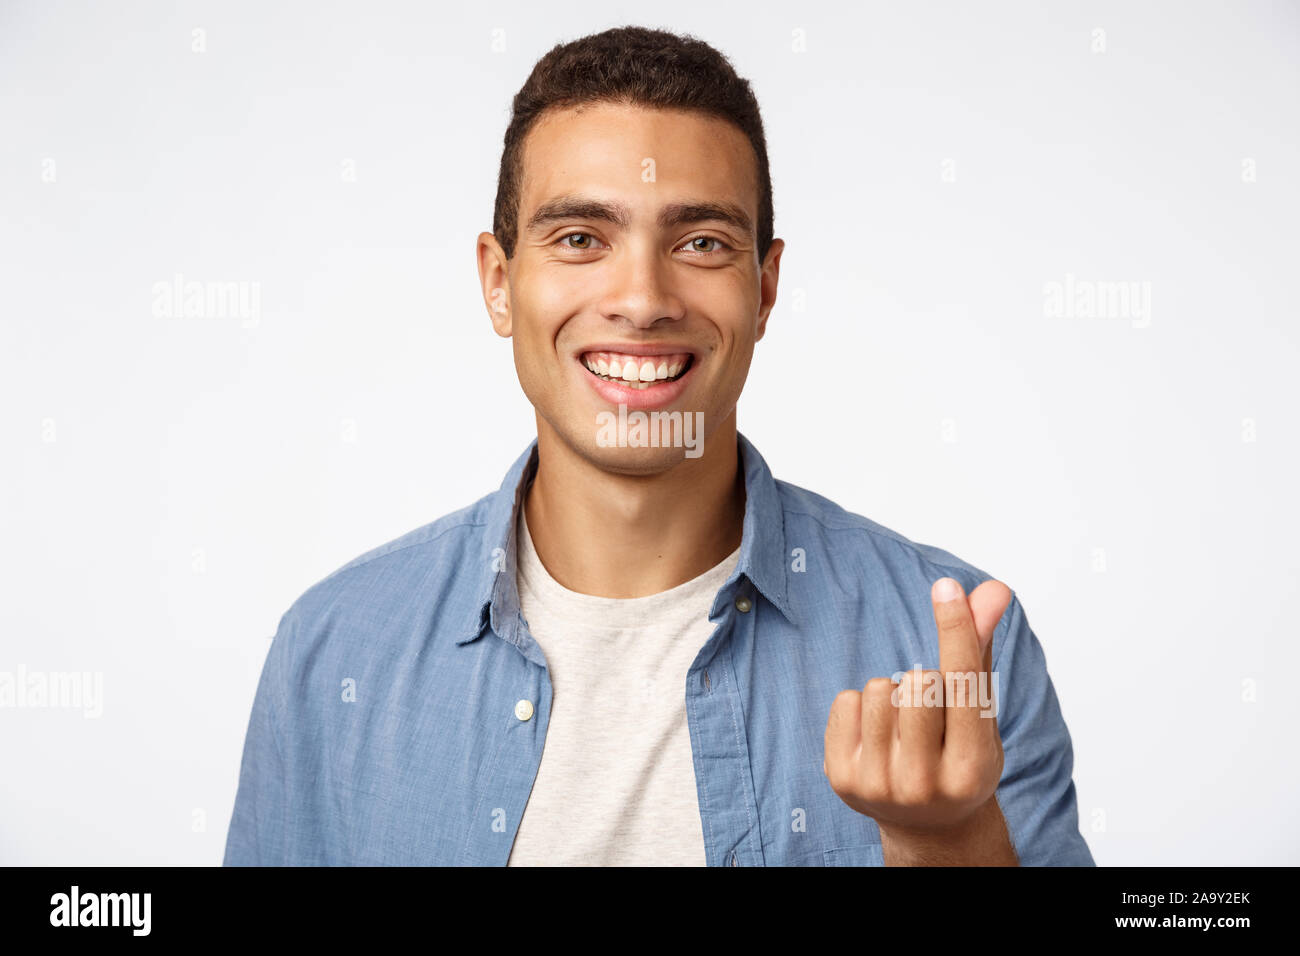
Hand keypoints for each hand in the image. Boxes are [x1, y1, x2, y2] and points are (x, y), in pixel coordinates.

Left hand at [823, 577, 1012, 835]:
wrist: (927, 825)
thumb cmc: (958, 757)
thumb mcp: (980, 714)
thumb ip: (980, 649)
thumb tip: (993, 589)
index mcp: (972, 768)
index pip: (963, 684)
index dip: (956, 629)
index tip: (946, 586)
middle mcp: (926, 783)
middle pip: (917, 682)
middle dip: (924, 682)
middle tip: (931, 716)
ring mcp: (880, 785)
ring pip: (880, 688)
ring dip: (893, 694)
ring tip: (903, 728)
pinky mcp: (842, 779)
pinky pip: (846, 700)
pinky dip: (861, 707)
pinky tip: (876, 736)